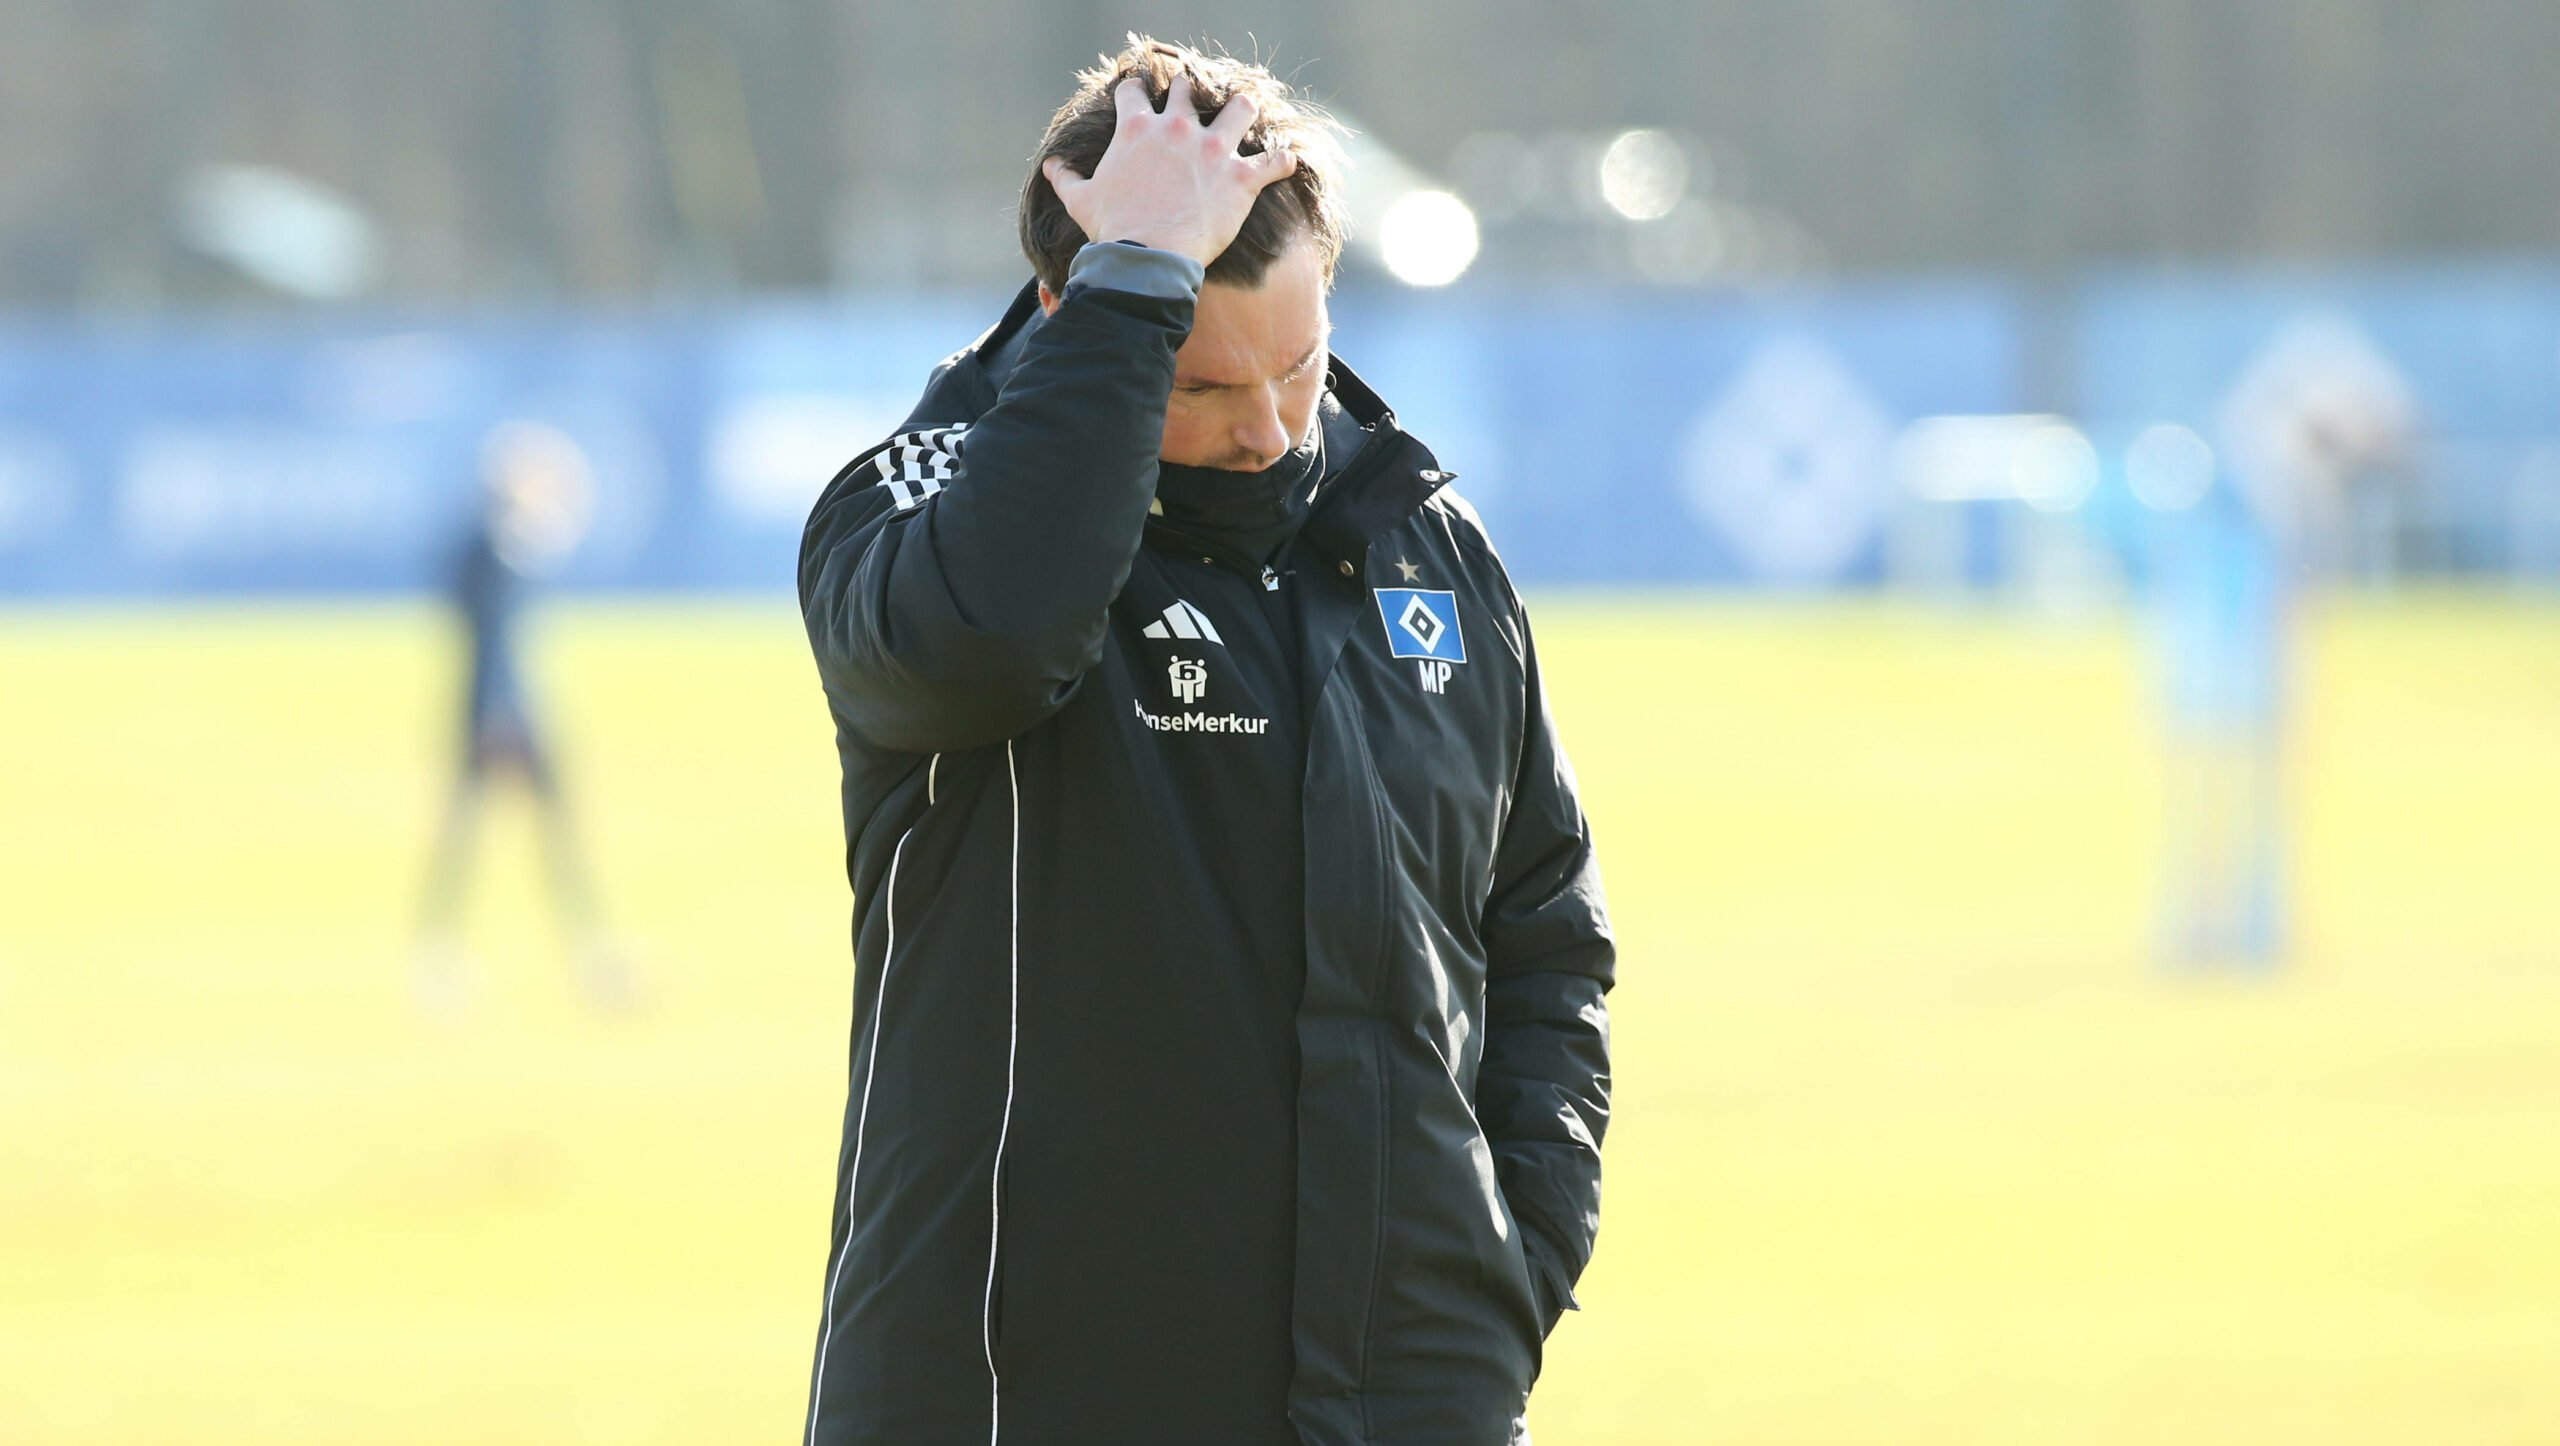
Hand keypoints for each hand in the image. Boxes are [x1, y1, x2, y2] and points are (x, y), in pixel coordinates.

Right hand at [1041, 74, 1298, 269]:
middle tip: (1196, 101)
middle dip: (1191, 93)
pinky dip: (1283, 161)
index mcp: (1137, 128)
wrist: (1147, 259)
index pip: (1134, 91)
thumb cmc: (1113, 230)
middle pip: (1189, 91)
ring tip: (1245, 113)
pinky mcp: (1241, 177)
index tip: (1139, 93)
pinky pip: (1275, 161)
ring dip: (1244, 110)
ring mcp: (1213, 150)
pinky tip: (1287, 161)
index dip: (1136, 90)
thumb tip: (1050, 166)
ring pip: (1241, 109)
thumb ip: (1066, 178)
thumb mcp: (1081, 201)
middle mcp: (1178, 129)